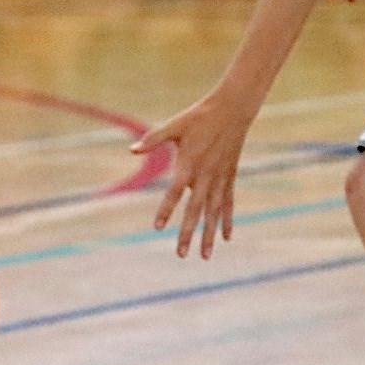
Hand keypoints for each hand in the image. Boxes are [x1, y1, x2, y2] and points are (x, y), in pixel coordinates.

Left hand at [130, 91, 254, 257]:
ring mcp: (219, 177)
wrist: (233, 109)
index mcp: (189, 163)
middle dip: (188, 233)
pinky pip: (228, 202)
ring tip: (205, 256)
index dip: (166, 209)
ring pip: (214, 212)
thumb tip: (131, 150)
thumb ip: (154, 139)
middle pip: (195, 209)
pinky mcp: (229, 176)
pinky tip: (226, 237)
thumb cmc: (200, 116)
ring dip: (209, 234)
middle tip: (181, 254)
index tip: (158, 227)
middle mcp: (205, 174)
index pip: (175, 191)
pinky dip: (226, 220)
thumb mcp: (175, 125)